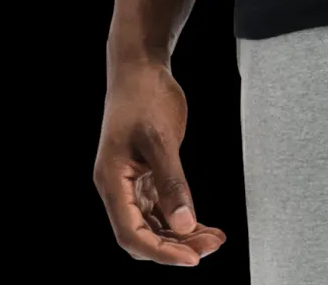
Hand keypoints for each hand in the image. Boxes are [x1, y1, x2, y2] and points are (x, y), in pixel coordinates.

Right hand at [94, 59, 226, 266]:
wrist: (140, 67)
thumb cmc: (145, 96)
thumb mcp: (161, 138)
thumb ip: (172, 182)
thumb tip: (186, 223)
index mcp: (112, 182)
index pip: (132, 234)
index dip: (161, 252)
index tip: (192, 259)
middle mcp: (118, 188)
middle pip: (143, 234)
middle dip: (176, 246)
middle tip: (211, 246)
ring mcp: (131, 182)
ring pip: (154, 224)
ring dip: (182, 234)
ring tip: (215, 238)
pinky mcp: (146, 174)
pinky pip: (161, 208)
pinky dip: (180, 217)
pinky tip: (203, 224)